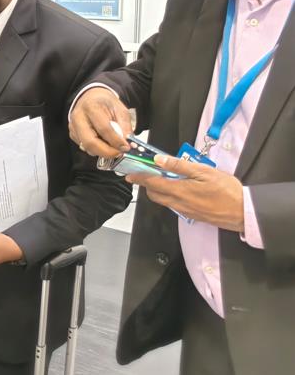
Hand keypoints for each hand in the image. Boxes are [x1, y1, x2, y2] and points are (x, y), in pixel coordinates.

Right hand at [69, 86, 132, 159]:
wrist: (92, 98)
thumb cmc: (106, 104)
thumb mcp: (120, 110)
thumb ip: (125, 126)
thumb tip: (127, 143)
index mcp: (91, 107)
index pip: (103, 128)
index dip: (116, 141)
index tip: (126, 147)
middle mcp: (78, 117)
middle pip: (90, 142)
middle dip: (107, 152)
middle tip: (119, 153)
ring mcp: (73, 126)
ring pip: (87, 147)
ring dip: (102, 151)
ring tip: (112, 147)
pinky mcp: (72, 134)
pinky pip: (84, 147)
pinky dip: (96, 149)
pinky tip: (103, 142)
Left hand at [127, 154, 244, 230]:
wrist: (243, 212)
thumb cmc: (227, 190)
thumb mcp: (204, 171)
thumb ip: (179, 165)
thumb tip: (159, 159)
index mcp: (179, 190)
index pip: (152, 183)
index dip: (139, 177)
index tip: (130, 174)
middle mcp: (178, 202)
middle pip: (154, 194)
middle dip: (147, 184)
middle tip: (147, 173)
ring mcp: (185, 210)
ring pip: (164, 200)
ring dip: (158, 190)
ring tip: (163, 178)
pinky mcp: (192, 215)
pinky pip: (174, 205)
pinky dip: (170, 196)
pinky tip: (179, 188)